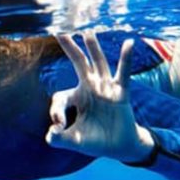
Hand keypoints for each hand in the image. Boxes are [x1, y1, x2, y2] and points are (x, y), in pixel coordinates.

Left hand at [45, 29, 153, 162]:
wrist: (118, 148)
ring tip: (88, 33)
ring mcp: (106, 88)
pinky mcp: (120, 94)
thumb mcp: (74, 141)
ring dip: (93, 49)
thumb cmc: (95, 141)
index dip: (56, 111)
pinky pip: (123, 74)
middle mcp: (90, 88)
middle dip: (69, 48)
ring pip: (98, 65)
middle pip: (78, 64)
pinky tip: (129, 43)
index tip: (58, 125)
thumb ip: (59, 138)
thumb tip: (50, 135)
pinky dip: (126, 59)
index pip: (60, 97)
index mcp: (76, 97)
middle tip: (61, 31)